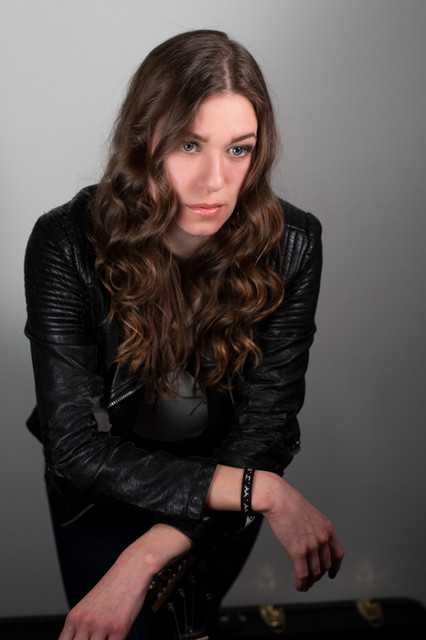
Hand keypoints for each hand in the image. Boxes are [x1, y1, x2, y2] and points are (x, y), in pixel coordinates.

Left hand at [58, 524, 191, 639]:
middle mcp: (85, 622)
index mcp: (74, 617)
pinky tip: (117, 636)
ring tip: (107, 636)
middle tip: (97, 638)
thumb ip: (81, 626)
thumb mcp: (89, 606)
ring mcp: (101, 626)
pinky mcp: (119, 629)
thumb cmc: (113, 586)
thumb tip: (81, 639)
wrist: (132, 569)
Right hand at [254, 472, 343, 591]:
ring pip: (315, 572)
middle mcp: (322, 538)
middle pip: (326, 565)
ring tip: (305, 585)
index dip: (336, 566)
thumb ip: (314, 527)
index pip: (338, 553)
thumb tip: (310, 538)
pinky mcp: (297, 551)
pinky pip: (302, 573)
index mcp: (327, 528)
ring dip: (310, 582)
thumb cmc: (289, 502)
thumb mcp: (310, 513)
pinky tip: (298, 585)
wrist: (277, 498)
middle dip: (319, 575)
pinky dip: (301, 583)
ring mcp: (311, 545)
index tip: (332, 573)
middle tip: (313, 579)